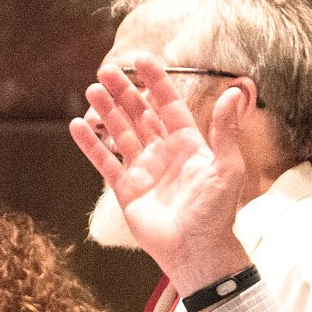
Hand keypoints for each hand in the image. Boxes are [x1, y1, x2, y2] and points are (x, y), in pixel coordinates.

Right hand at [69, 55, 252, 291]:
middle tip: (106, 70)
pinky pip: (105, 162)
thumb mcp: (227, 167)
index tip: (142, 59)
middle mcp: (164, 152)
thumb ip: (225, 130)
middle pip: (140, 114)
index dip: (156, 81)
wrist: (197, 252)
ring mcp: (144, 170)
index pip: (168, 104)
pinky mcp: (126, 190)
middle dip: (124, 92)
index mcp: (188, 144)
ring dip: (107, 111)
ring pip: (120, 133)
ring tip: (92, 90)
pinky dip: (91, 144)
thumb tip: (234, 92)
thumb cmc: (217, 212)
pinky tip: (77, 125)